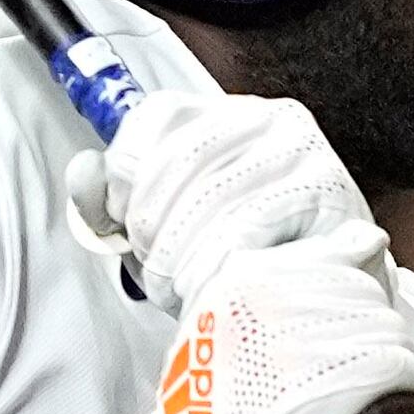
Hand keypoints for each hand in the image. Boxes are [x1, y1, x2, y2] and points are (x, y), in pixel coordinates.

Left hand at [68, 91, 378, 310]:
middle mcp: (266, 120)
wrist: (329, 298)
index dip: (126, 175)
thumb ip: (117, 197)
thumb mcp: (168, 225)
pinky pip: (250, 225)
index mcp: (223, 115)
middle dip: (153, 229)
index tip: (127, 223)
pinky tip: (217, 285)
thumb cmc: (245, 258)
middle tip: (160, 270)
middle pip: (173, 163)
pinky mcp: (326, 191)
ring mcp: (301, 152)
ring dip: (183, 255)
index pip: (154, 118)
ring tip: (187, 286)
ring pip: (207, 197)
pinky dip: (219, 264)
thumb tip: (84, 173)